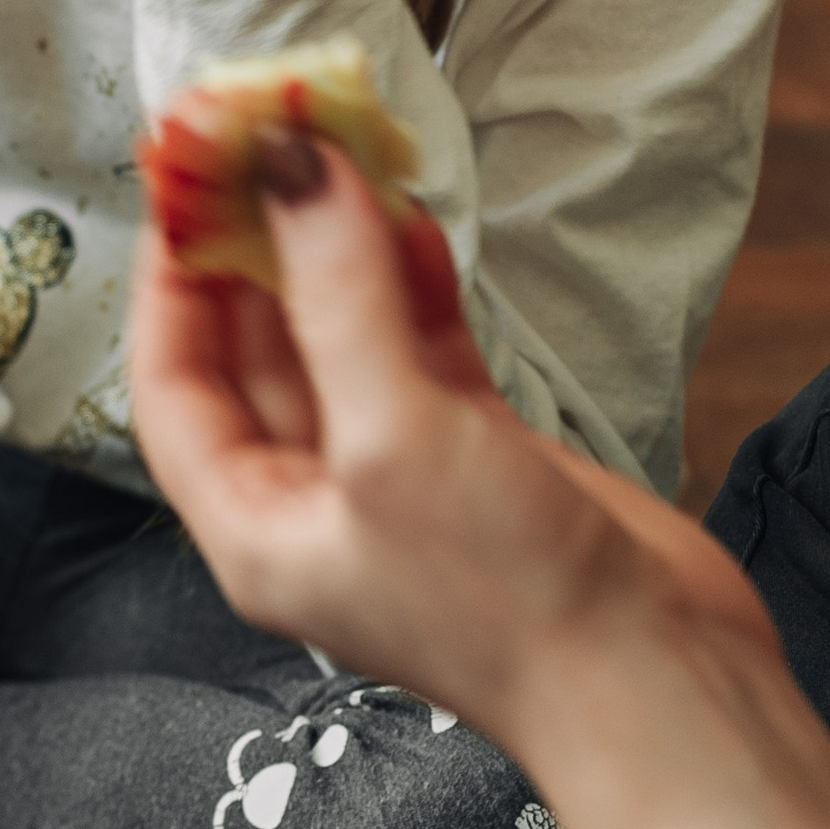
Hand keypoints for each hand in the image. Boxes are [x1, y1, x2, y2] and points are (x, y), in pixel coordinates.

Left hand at [127, 138, 778, 739]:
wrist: (657, 686)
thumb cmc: (506, 601)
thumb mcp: (393, 435)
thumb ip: (337, 297)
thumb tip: (291, 170)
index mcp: (254, 525)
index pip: (174, 385)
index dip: (171, 281)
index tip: (185, 185)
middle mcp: (312, 503)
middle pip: (254, 352)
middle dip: (254, 249)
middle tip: (261, 142)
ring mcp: (396, 477)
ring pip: (342, 340)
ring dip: (338, 254)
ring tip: (341, 159)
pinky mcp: (475, 456)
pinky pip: (418, 351)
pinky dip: (411, 287)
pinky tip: (411, 221)